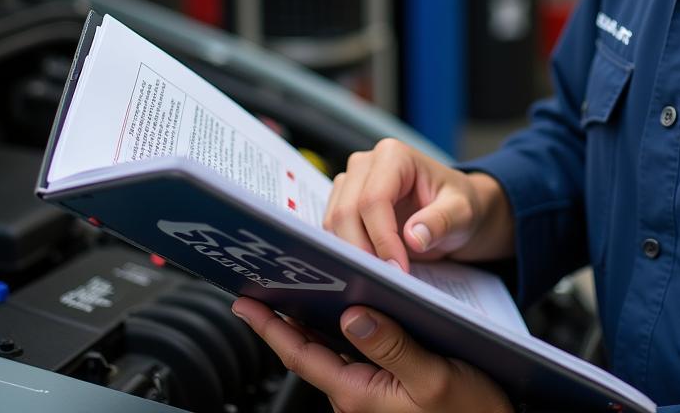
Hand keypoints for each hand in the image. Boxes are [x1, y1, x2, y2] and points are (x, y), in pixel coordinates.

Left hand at [232, 297, 512, 412]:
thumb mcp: (434, 376)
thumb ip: (392, 347)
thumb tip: (353, 315)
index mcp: (359, 394)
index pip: (302, 356)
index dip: (270, 328)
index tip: (245, 303)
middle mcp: (356, 395)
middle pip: (310, 350)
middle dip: (285, 318)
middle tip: (267, 282)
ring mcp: (370, 393)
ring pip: (332, 350)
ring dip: (313, 320)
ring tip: (300, 287)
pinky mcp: (386, 387)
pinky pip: (354, 353)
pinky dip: (342, 327)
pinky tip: (347, 306)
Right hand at [324, 138, 513, 270]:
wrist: (453, 211)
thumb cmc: (458, 204)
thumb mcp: (462, 212)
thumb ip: (441, 221)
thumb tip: (414, 237)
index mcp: (393, 155)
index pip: (373, 200)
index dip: (382, 238)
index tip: (397, 270)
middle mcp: (365, 165)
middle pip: (346, 213)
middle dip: (362, 251)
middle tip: (384, 281)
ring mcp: (350, 184)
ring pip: (333, 224)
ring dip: (351, 255)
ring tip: (377, 279)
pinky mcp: (343, 205)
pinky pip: (333, 233)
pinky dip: (346, 254)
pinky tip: (367, 272)